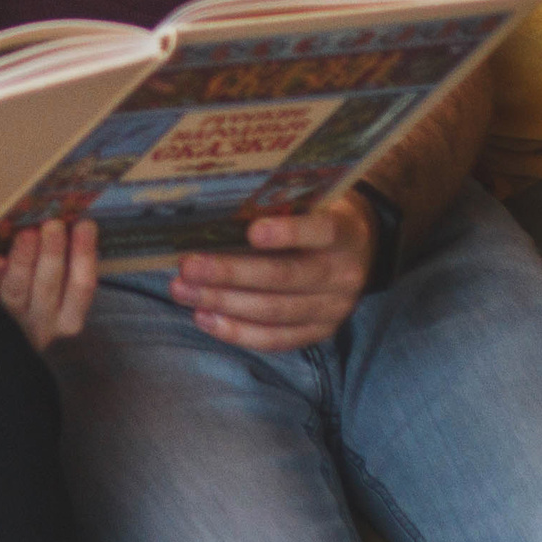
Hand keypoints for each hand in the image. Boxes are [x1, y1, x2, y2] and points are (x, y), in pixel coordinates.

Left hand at [0, 218, 99, 350]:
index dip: (85, 256)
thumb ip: (62, 265)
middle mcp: (41, 322)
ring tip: (27, 233)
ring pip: (19, 291)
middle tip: (53, 224)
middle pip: (49, 288)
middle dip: (53, 253)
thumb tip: (66, 220)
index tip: (85, 225)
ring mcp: (11, 322)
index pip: (82, 288)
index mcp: (66, 317)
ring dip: (24, 260)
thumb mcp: (55, 292)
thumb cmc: (33, 305)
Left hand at [171, 196, 373, 352]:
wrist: (358, 248)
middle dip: (230, 273)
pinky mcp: (320, 332)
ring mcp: (333, 309)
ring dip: (223, 303)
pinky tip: (204, 318)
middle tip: (187, 266)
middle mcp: (343, 274)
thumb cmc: (313, 216)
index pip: (319, 231)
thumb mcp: (306, 202)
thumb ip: (273, 208)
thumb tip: (208, 216)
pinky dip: (237, 331)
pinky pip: (276, 339)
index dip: (287, 233)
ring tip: (183, 291)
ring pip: (274, 311)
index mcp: (342, 232)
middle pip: (284, 277)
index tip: (251, 230)